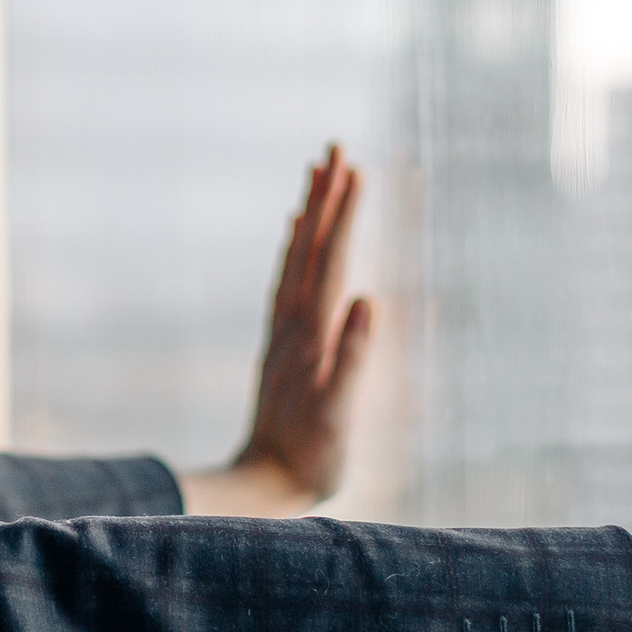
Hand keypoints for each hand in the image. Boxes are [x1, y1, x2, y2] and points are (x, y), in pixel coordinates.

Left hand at [178, 146, 376, 517]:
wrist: (262, 484)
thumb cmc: (310, 457)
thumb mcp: (338, 414)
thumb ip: (352, 358)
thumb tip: (369, 301)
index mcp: (311, 334)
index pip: (330, 261)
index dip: (344, 216)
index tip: (355, 169)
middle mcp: (292, 324)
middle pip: (310, 248)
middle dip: (325, 197)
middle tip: (335, 147)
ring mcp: (283, 332)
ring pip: (295, 258)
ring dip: (309, 214)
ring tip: (317, 173)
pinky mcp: (280, 345)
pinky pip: (285, 281)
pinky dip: (293, 248)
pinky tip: (295, 232)